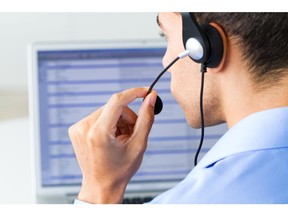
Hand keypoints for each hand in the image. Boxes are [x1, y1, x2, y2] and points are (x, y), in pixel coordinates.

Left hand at [68, 87, 156, 203]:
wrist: (100, 186)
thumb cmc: (119, 170)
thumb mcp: (138, 145)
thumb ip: (146, 119)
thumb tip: (151, 98)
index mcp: (98, 133)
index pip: (117, 101)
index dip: (134, 93)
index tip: (146, 92)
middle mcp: (84, 128)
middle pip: (114, 107)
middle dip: (127, 117)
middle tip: (133, 133)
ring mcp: (78, 128)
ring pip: (107, 111)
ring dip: (119, 121)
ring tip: (122, 139)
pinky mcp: (76, 129)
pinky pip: (98, 116)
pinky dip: (109, 123)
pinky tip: (112, 138)